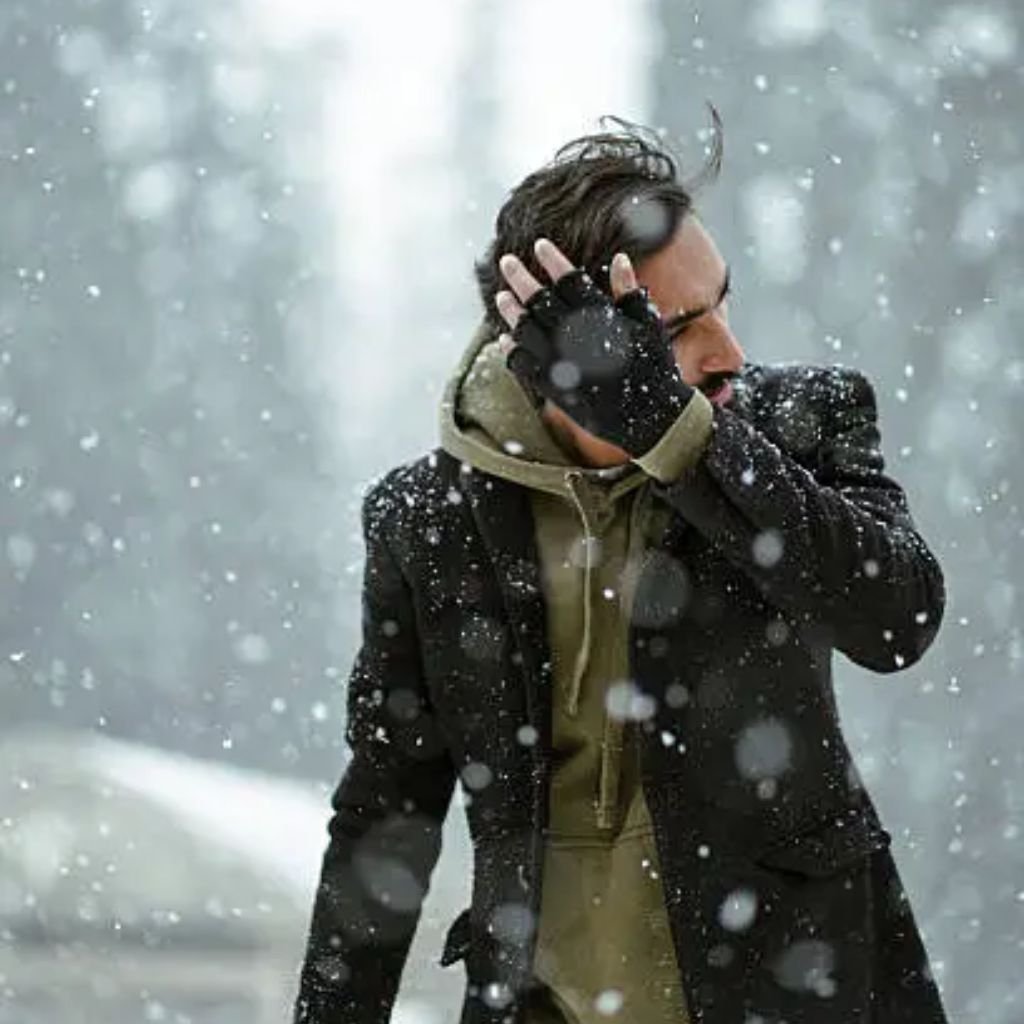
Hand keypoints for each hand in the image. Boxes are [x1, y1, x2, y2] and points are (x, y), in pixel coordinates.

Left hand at [495, 238, 694, 457]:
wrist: (651, 419)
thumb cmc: (654, 368)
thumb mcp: (649, 326)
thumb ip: (630, 292)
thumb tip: (619, 258)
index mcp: (601, 319)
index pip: (570, 281)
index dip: (553, 261)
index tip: (539, 245)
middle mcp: (577, 339)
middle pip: (540, 301)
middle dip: (521, 278)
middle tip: (506, 261)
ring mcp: (562, 364)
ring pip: (526, 330)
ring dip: (511, 311)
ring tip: (501, 296)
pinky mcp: (555, 388)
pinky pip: (524, 365)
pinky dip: (512, 350)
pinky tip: (506, 338)